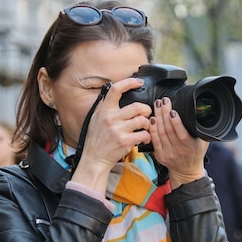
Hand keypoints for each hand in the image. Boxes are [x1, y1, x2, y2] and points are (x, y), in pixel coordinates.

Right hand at [72, 78, 151, 192]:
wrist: (94, 159)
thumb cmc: (96, 139)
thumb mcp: (95, 118)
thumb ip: (105, 106)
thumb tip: (115, 93)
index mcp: (104, 110)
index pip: (116, 89)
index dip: (129, 82)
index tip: (139, 82)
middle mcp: (110, 118)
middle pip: (137, 106)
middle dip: (146, 110)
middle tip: (147, 114)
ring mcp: (118, 129)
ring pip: (142, 120)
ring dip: (148, 124)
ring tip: (145, 128)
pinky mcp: (124, 141)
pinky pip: (144, 134)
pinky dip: (147, 136)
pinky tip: (144, 138)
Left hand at [149, 97, 207, 188]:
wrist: (187, 170)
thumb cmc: (196, 153)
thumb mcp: (204, 141)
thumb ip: (202, 129)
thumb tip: (201, 112)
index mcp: (191, 146)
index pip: (182, 134)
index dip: (176, 122)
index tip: (173, 111)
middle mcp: (179, 151)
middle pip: (169, 130)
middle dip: (165, 113)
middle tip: (163, 101)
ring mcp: (168, 153)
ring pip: (160, 133)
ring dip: (158, 117)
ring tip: (158, 105)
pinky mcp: (160, 155)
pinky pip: (154, 140)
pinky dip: (152, 128)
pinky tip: (152, 119)